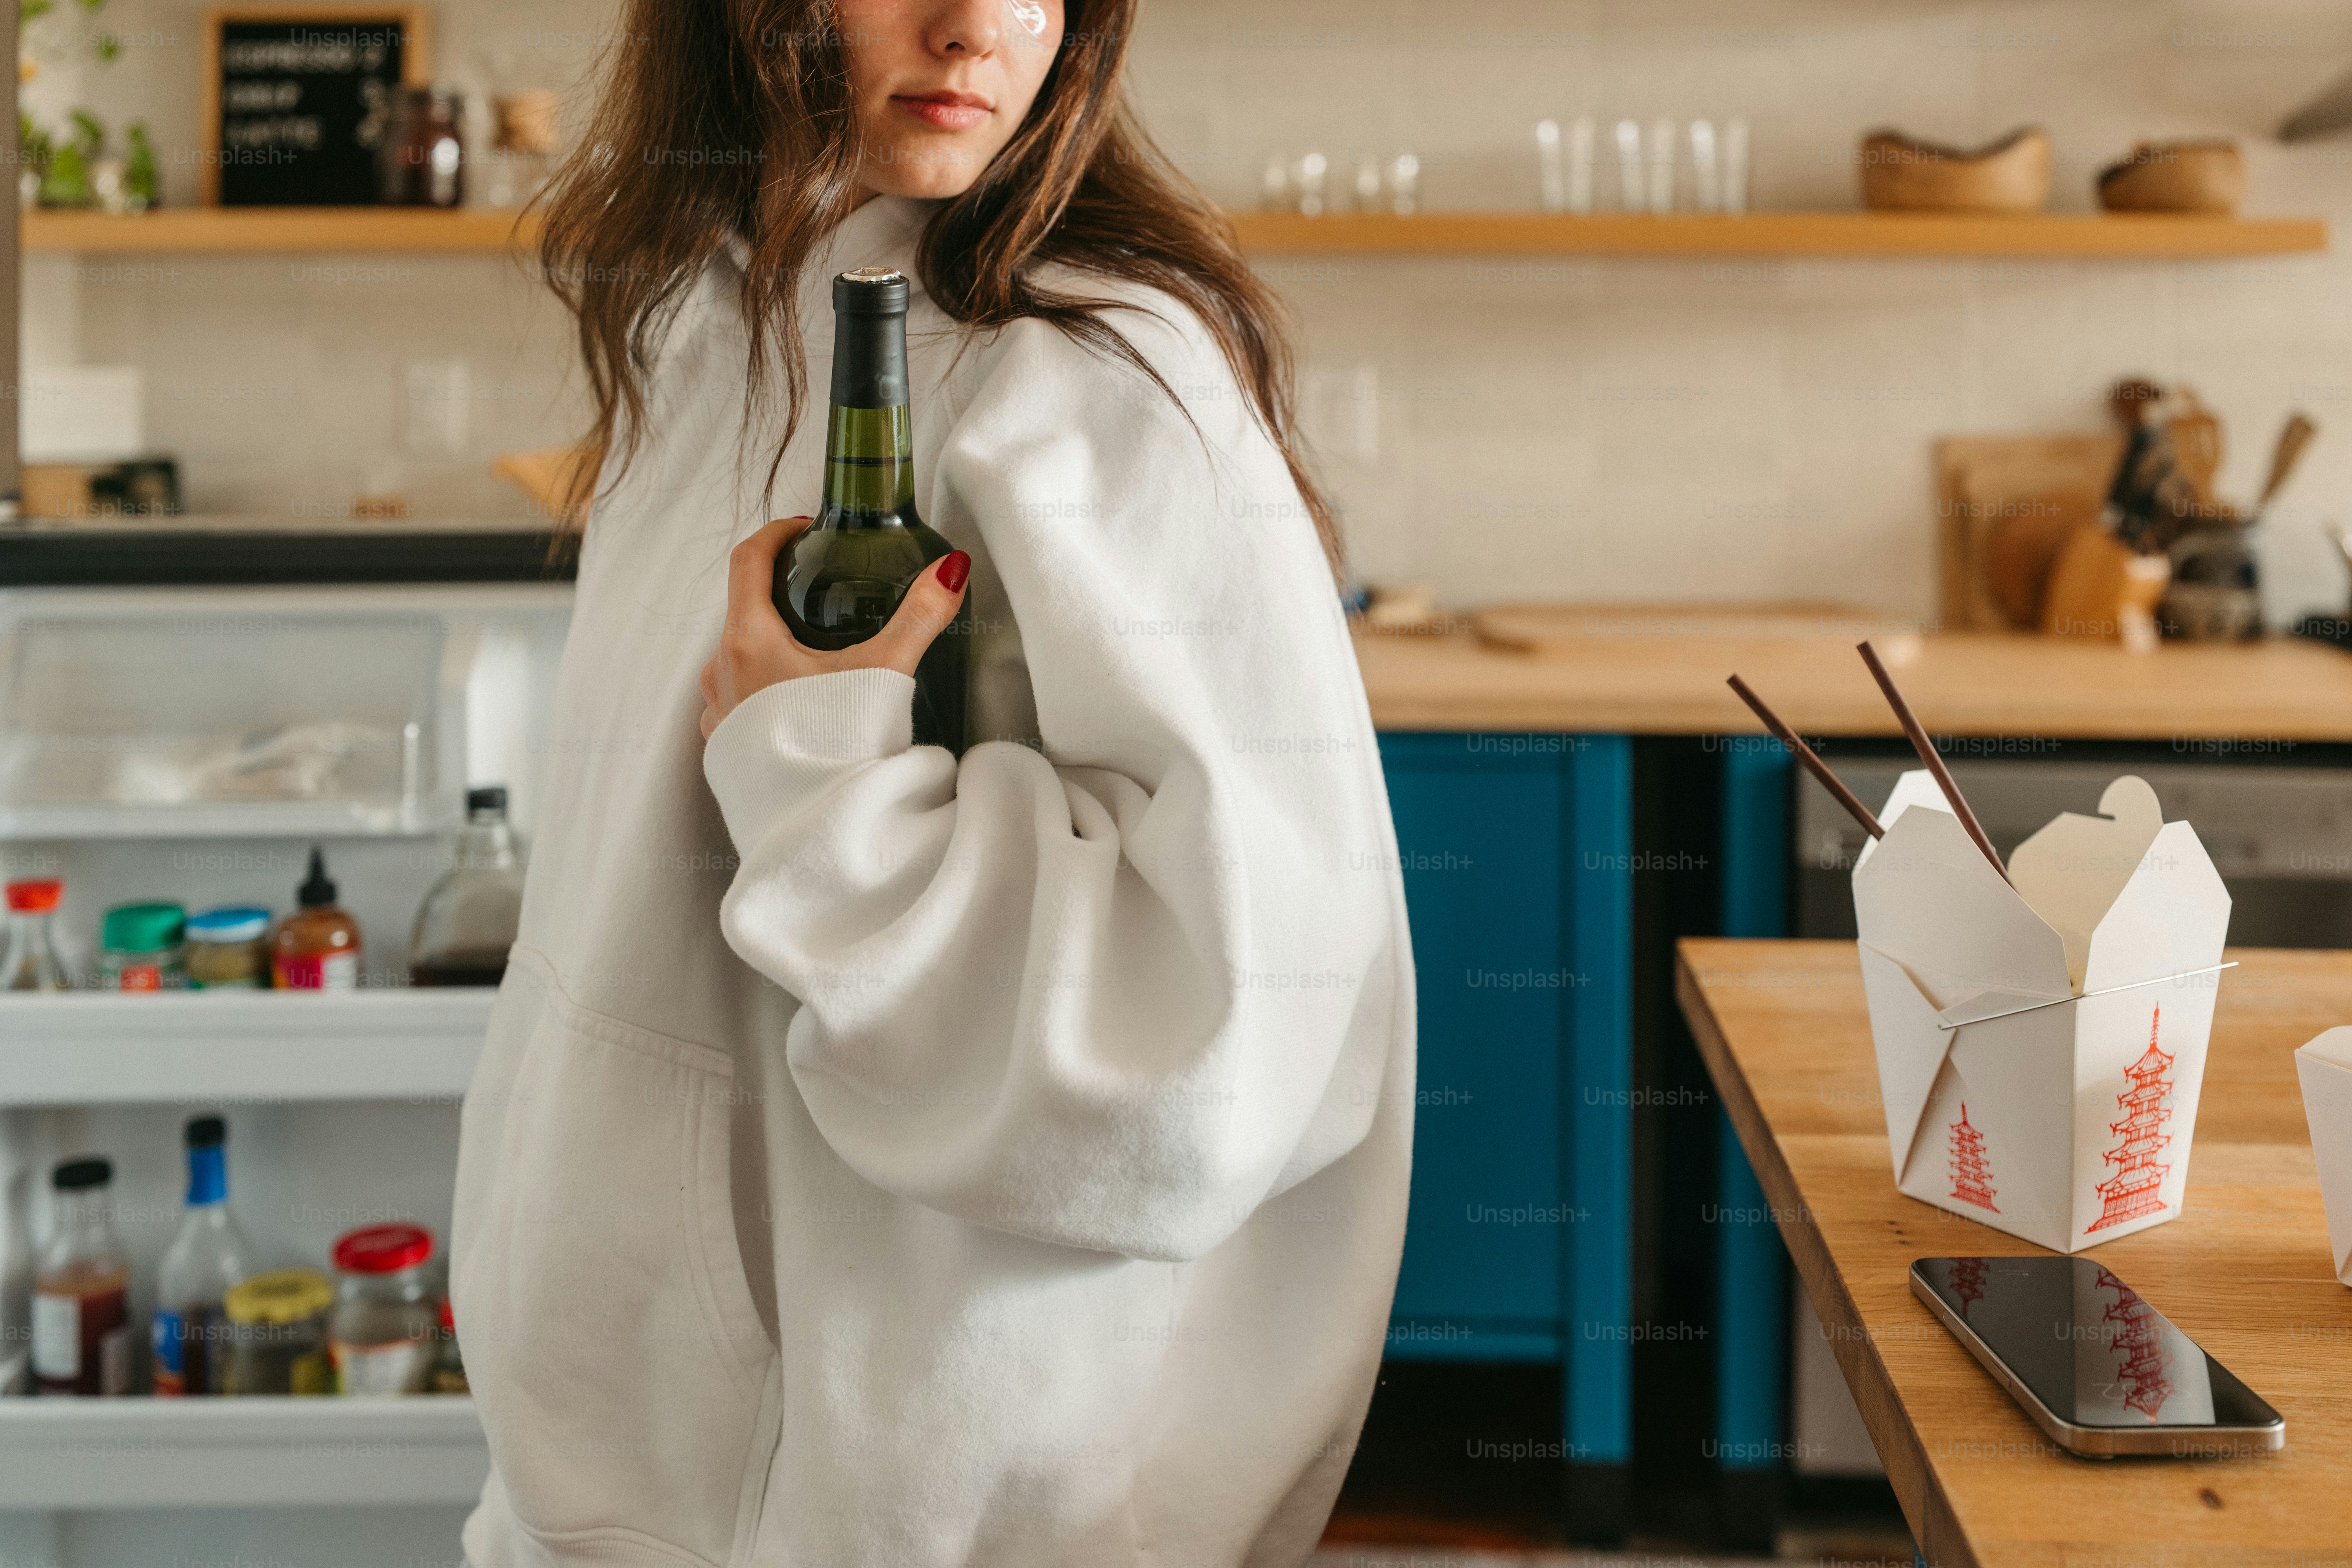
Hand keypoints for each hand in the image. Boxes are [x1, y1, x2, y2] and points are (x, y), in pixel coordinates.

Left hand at [699, 517, 970, 739]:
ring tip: (812, 651)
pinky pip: (735, 702)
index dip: (776, 534)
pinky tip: (796, 704)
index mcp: (749, 641)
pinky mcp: (724, 750)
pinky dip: (761, 689)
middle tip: (818, 588)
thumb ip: (919, 615)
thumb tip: (951, 569)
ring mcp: (718, 714)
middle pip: (742, 609)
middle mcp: (722, 673)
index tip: (803, 529)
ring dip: (767, 644)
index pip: (747, 560)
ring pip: (736, 658)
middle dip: (779, 592)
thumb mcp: (886, 671)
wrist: (819, 832)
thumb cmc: (840, 749)